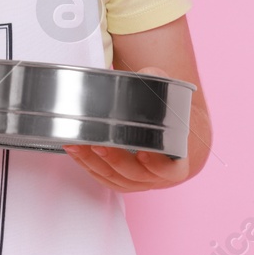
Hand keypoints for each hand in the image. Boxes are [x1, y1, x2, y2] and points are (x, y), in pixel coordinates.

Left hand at [63, 66, 189, 192]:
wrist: (173, 140)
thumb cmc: (172, 121)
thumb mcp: (172, 103)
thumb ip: (160, 86)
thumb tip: (147, 72)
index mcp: (177, 163)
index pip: (170, 170)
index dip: (157, 164)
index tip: (144, 152)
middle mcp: (156, 177)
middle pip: (134, 174)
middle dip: (114, 160)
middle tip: (99, 145)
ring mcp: (137, 182)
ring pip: (114, 178)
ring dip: (94, 163)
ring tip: (78, 145)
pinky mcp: (120, 181)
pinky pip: (103, 178)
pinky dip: (87, 165)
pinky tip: (76, 151)